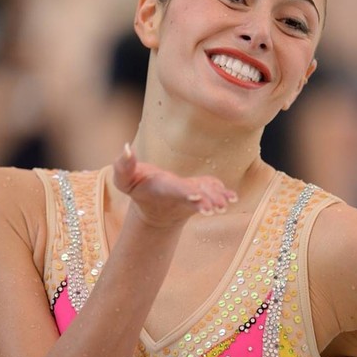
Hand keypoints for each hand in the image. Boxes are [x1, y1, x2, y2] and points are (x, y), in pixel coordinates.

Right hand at [113, 144, 237, 228]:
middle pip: (193, 198)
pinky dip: (223, 193)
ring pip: (206, 197)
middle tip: (215, 208)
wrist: (156, 209)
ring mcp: (193, 196)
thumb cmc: (139, 188)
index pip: (174, 190)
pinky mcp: (203, 193)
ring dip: (216, 199)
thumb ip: (123, 165)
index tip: (194, 194)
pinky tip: (233, 197)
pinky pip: (214, 192)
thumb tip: (126, 147)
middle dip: (203, 201)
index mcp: (162, 189)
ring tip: (226, 203)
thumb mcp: (124, 179)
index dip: (184, 192)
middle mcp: (180, 195)